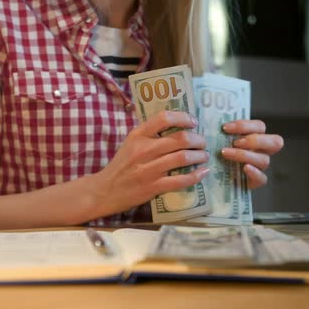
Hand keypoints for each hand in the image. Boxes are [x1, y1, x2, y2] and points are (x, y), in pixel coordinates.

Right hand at [94, 111, 209, 214]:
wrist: (104, 190)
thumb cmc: (121, 166)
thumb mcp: (130, 143)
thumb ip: (149, 134)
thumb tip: (176, 126)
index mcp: (138, 135)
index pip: (164, 118)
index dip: (183, 117)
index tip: (193, 122)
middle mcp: (143, 149)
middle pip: (180, 138)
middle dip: (198, 140)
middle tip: (202, 143)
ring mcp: (148, 169)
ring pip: (183, 157)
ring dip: (199, 156)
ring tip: (203, 156)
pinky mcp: (153, 186)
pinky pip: (180, 180)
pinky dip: (196, 176)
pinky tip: (202, 172)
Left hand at [221, 120, 283, 188]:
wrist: (216, 178)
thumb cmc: (218, 155)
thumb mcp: (219, 142)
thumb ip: (219, 134)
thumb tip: (210, 127)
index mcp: (256, 137)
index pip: (259, 127)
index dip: (244, 125)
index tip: (225, 128)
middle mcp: (262, 151)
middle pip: (274, 142)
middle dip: (254, 140)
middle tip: (235, 142)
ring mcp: (260, 167)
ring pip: (264, 160)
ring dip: (244, 155)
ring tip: (226, 153)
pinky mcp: (256, 181)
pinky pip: (262, 178)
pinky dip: (255, 173)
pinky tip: (245, 168)